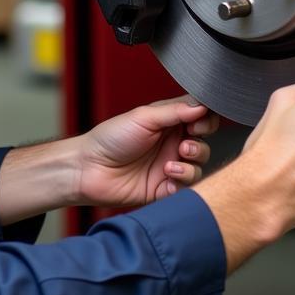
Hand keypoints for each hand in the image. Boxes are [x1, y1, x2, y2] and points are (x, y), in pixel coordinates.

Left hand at [73, 95, 219, 207]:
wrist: (90, 168)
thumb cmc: (111, 138)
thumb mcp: (143, 117)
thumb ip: (175, 111)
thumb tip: (202, 105)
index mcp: (167, 122)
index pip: (199, 118)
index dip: (205, 120)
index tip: (197, 123)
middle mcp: (171, 144)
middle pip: (203, 144)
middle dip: (199, 145)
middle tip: (184, 145)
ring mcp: (169, 166)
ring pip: (198, 167)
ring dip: (191, 165)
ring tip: (172, 163)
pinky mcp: (165, 189)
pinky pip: (187, 189)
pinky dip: (182, 182)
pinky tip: (167, 176)